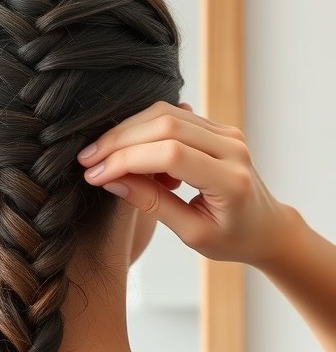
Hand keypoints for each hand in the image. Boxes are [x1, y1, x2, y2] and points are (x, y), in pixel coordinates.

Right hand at [77, 101, 292, 265]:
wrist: (265, 226)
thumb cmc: (231, 239)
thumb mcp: (192, 233)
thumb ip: (153, 204)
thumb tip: (111, 180)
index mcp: (230, 179)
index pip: (171, 154)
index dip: (127, 160)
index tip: (95, 175)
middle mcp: (232, 148)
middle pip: (166, 125)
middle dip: (119, 141)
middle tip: (87, 161)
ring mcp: (226, 132)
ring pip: (165, 113)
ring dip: (126, 131)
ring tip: (100, 156)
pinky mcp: (217, 127)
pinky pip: (172, 116)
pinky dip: (142, 129)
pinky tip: (124, 151)